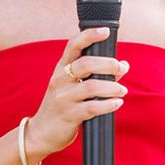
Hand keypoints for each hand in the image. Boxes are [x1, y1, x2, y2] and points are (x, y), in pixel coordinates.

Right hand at [22, 27, 128, 162]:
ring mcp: (63, 98)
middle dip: (108, 64)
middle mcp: (60, 80)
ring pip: (92, 86)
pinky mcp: (68, 115)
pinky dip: (109, 104)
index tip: (105, 31)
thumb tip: (123, 65)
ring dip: (112, 87)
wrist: (41, 133)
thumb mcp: (72, 87)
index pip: (73, 45)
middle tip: (120, 68)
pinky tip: (117, 103)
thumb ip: (95, 75)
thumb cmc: (61, 107)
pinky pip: (92, 107)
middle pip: (87, 63)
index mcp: (61, 69)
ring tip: (121, 90)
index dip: (89, 35)